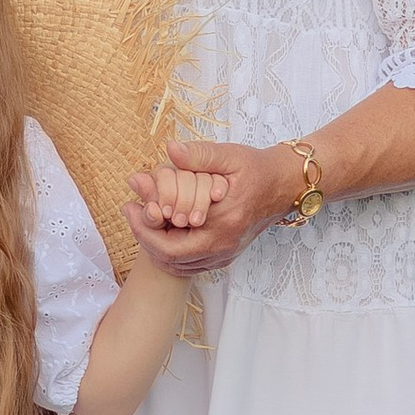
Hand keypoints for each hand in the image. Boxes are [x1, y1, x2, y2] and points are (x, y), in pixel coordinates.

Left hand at [124, 141, 270, 277]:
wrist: (283, 185)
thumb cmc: (256, 169)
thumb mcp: (229, 155)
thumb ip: (199, 154)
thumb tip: (170, 149)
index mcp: (223, 222)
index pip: (171, 243)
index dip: (144, 228)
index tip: (130, 205)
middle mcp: (224, 245)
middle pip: (170, 258)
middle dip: (145, 237)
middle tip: (131, 212)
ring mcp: (225, 254)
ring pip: (179, 265)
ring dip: (156, 246)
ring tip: (142, 219)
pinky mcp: (226, 255)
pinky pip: (191, 265)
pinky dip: (171, 252)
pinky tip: (162, 229)